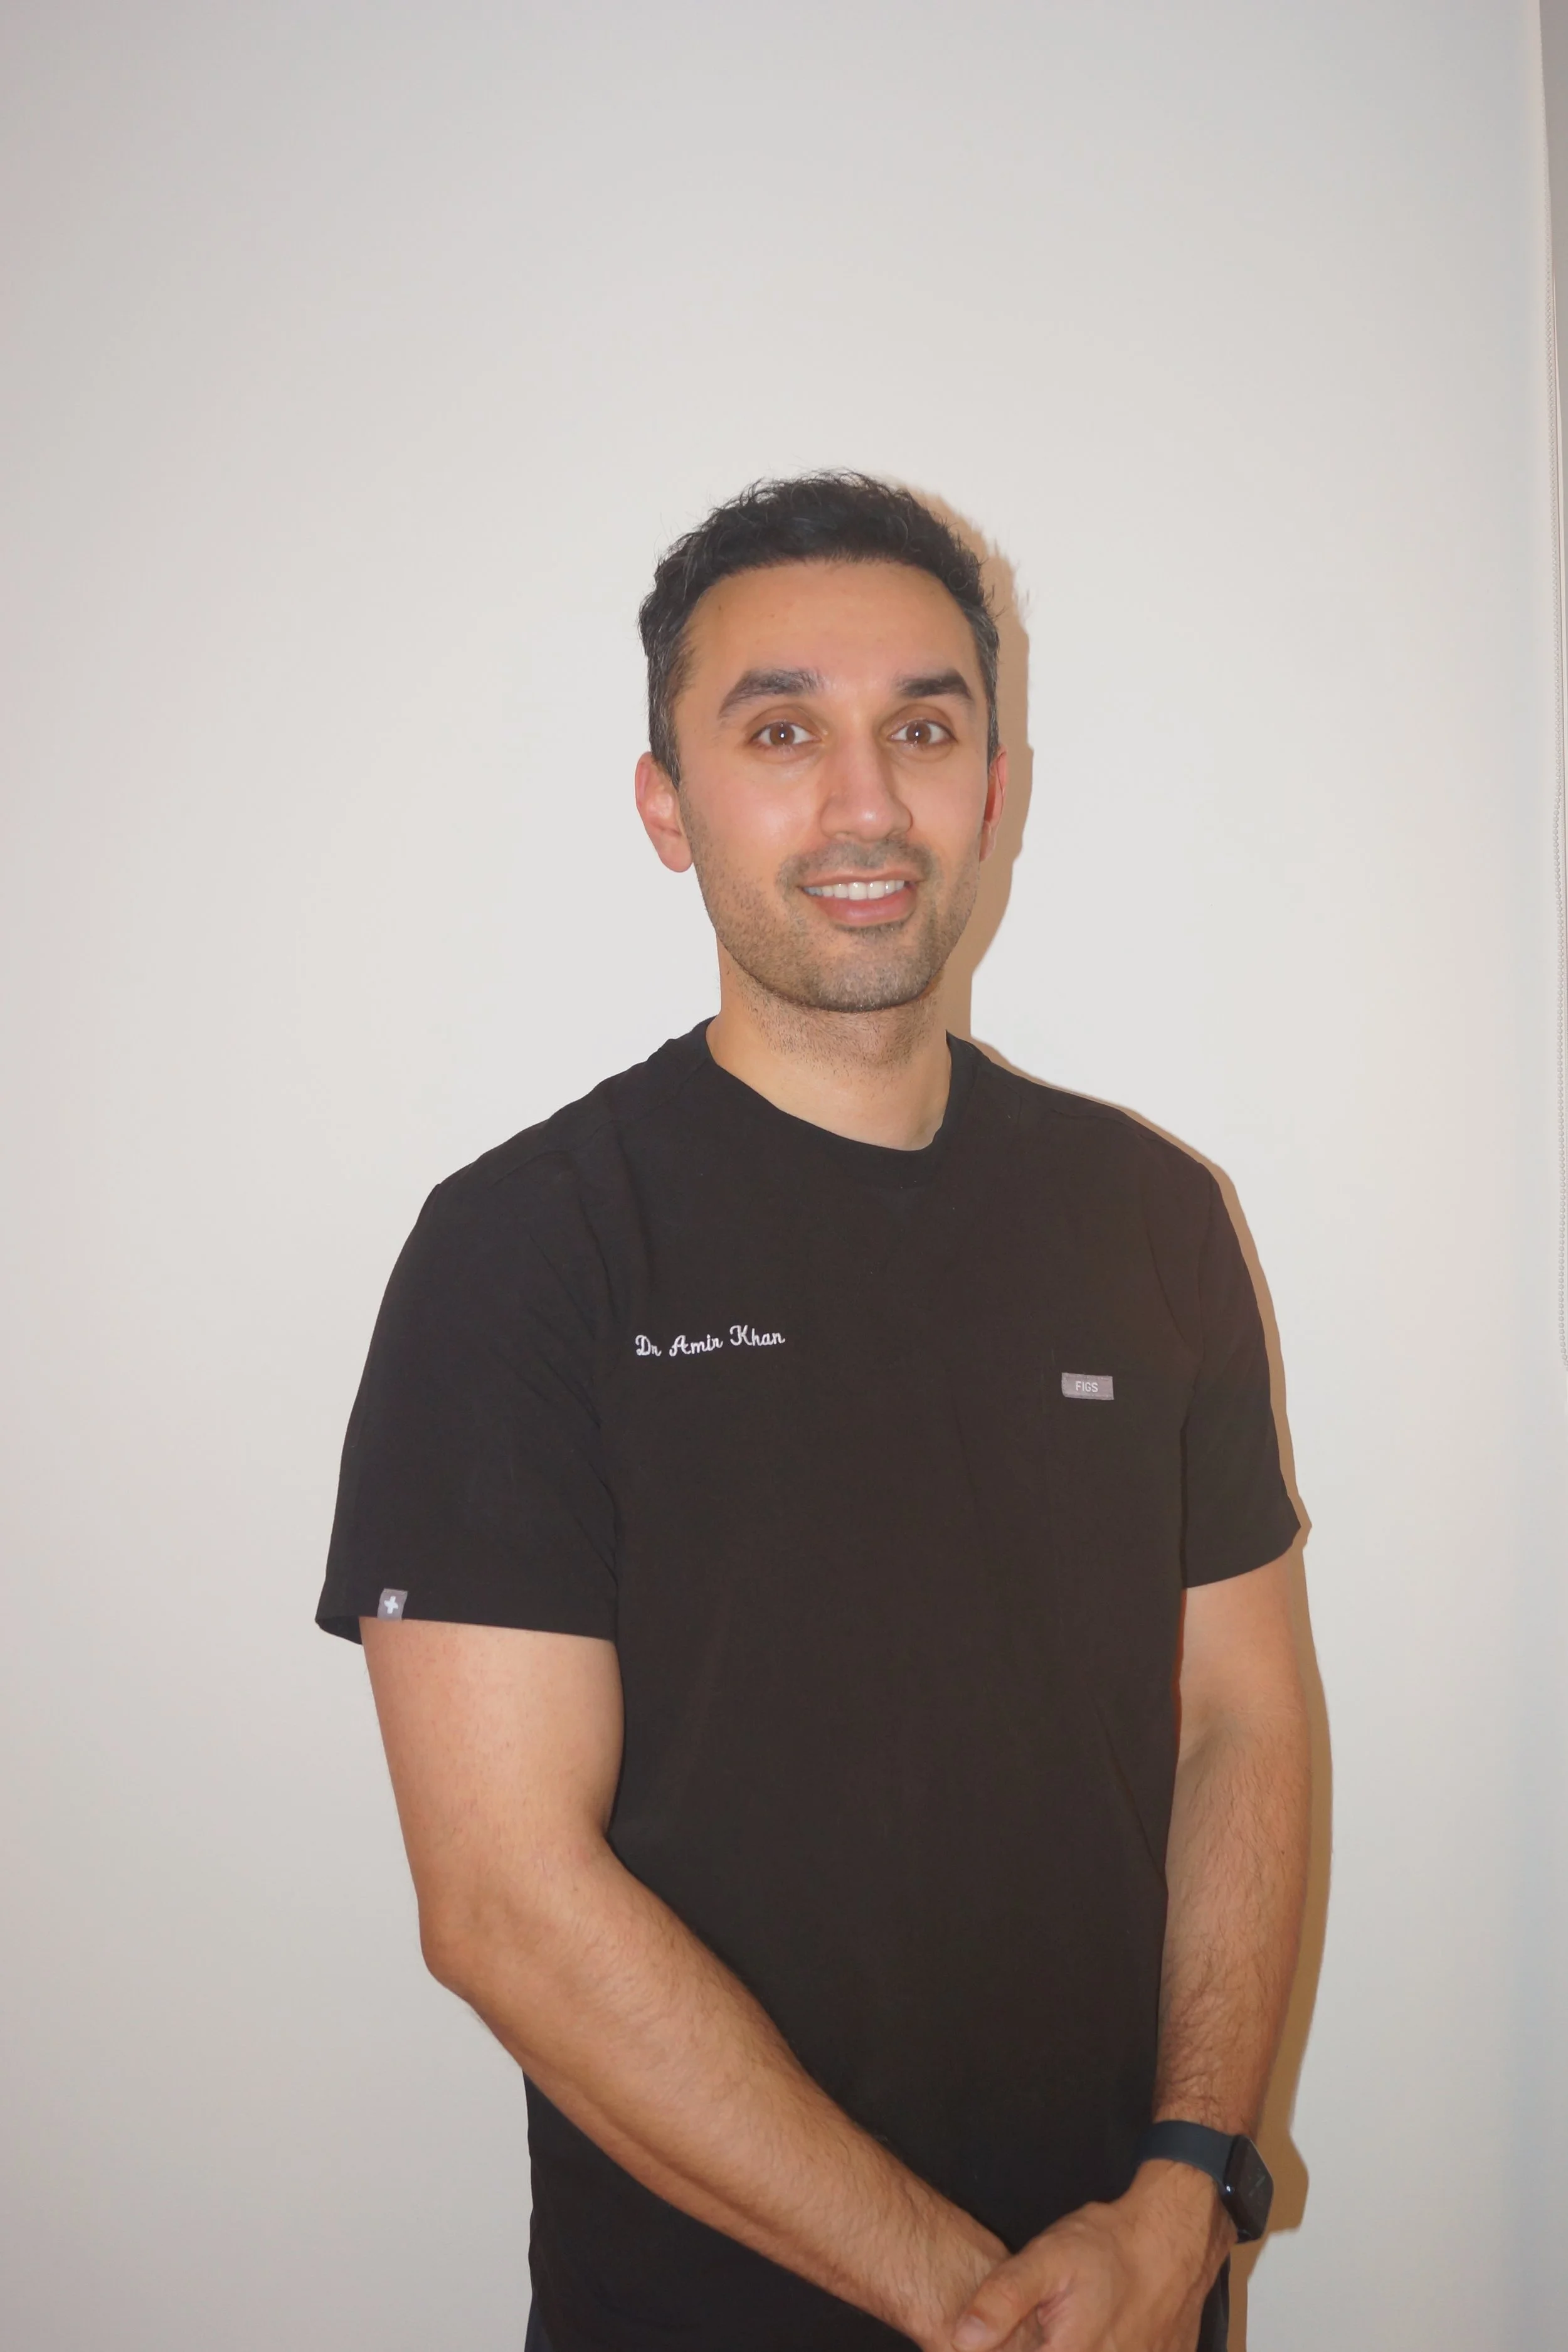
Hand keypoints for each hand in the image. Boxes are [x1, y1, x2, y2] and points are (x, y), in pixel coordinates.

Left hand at [946, 2163, 1232, 2351]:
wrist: (1174, 2238)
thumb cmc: (1109, 2246)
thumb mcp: (1046, 2259)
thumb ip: (1003, 2299)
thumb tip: (963, 2339)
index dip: (1007, 2350)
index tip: (1014, 2331)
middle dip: (1039, 2343)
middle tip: (1051, 2316)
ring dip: (1072, 2342)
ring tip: (1074, 2317)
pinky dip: (1103, 2345)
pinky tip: (1101, 2326)